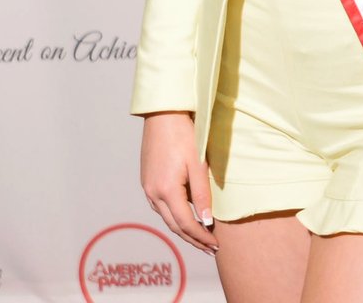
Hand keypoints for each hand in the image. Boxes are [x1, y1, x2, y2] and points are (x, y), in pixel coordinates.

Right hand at [140, 111, 218, 254]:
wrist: (163, 114)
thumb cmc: (184, 134)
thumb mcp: (198, 164)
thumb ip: (202, 194)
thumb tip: (206, 222)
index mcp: (166, 191)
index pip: (185, 224)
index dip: (201, 237)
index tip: (215, 245)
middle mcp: (153, 194)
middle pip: (174, 226)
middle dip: (193, 239)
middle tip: (210, 248)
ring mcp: (148, 188)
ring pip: (166, 217)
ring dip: (183, 229)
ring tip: (201, 236)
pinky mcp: (147, 181)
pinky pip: (161, 206)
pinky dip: (175, 215)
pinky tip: (186, 215)